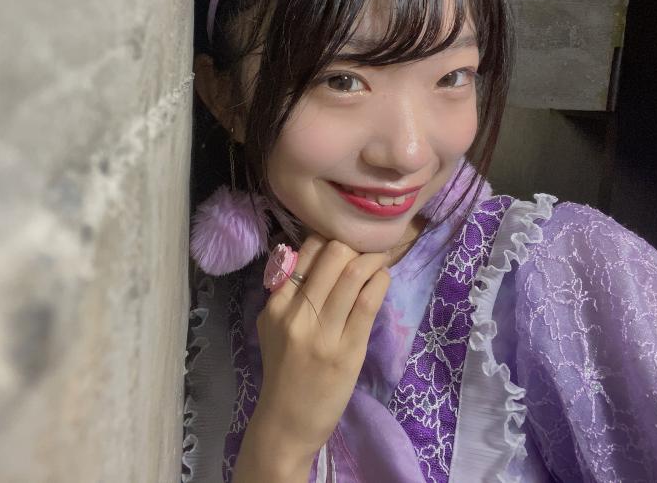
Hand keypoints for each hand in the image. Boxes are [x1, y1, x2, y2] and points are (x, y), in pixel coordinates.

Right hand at [245, 235, 391, 468]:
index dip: (331, 235)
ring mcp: (322, 332)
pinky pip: (368, 302)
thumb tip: (319, 253)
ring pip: (353, 273)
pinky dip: (380, 281)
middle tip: (370, 243)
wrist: (286, 422)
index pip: (306, 250)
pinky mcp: (347, 350)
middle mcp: (296, 313)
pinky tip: (383, 278)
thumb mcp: (273, 326)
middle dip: (357, 241)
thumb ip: (290, 293)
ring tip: (381, 256)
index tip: (348, 234)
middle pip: (332, 254)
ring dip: (374, 258)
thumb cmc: (285, 371)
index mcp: (276, 303)